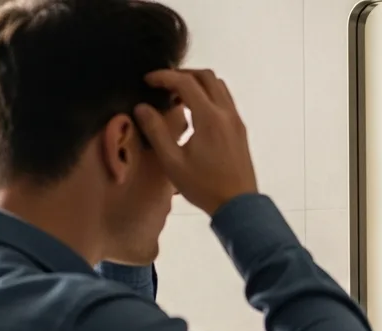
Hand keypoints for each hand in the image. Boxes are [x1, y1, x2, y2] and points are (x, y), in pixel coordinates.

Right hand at [135, 69, 258, 215]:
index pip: (186, 83)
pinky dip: (208, 95)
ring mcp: (236, 120)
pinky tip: (194, 112)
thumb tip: (142, 108)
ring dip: (198, 84)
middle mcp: (226, 112)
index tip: (148, 81)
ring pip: (219, 86)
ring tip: (177, 96)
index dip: (164, 77)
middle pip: (206, 76)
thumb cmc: (203, 186)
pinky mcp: (240, 129)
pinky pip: (225, 100)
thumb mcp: (173, 162)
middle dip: (183, 74)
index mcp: (209, 118)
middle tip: (163, 84)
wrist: (238, 204)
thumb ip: (156, 131)